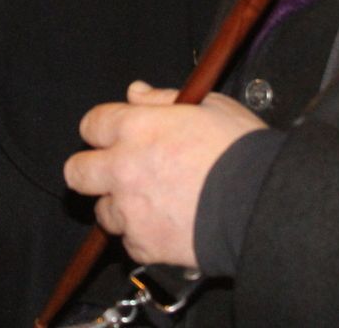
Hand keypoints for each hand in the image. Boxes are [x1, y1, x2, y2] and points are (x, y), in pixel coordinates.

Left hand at [64, 81, 264, 268]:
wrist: (261, 205)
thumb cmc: (242, 153)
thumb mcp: (210, 106)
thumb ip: (163, 99)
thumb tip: (137, 93)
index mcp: (135, 128)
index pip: (91, 125)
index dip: (103, 130)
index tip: (113, 135)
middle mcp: (123, 168)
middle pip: (77, 171)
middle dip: (91, 170)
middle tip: (115, 172)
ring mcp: (130, 209)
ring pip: (103, 211)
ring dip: (120, 207)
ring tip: (151, 203)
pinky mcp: (144, 244)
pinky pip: (129, 242)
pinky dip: (143, 236)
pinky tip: (167, 226)